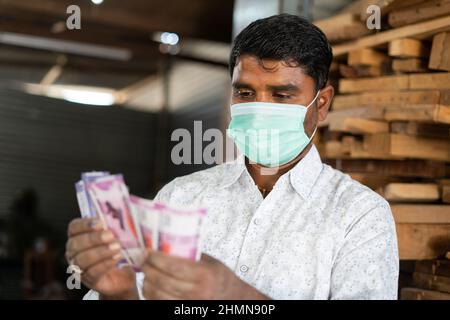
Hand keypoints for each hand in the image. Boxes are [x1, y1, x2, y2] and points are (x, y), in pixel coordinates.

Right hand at [65, 218, 137, 298]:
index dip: (84, 224)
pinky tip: (116, 258)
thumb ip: (113, 226)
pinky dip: (105, 264)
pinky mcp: (89, 280)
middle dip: (93, 238)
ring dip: (100, 252)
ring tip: (116, 247)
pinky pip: (93, 272)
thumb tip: (118, 218)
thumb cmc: (118, 249)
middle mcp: (74, 252)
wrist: (125, 274)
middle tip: (110, 235)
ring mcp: (79, 268)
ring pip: (82, 259)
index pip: (73, 227)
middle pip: (76, 243)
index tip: (100, 223)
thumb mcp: (116, 236)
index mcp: (78, 236)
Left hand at [142, 252, 268, 299]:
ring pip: (158, 294)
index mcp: (205, 275)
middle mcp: (198, 292)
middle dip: (148, 268)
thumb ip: (190, 254)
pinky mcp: (183, 311)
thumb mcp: (209, 261)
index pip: (175, 267)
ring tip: (145, 270)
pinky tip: (150, 284)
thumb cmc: (220, 277)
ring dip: (147, 281)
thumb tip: (166, 243)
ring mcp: (190, 304)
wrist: (232, 297)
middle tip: (142, 258)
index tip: (148, 250)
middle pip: (163, 281)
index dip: (157, 258)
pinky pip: (160, 303)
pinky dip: (151, 294)